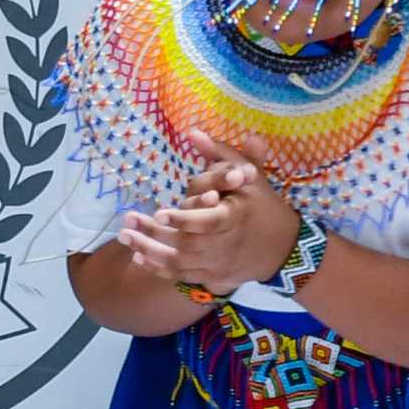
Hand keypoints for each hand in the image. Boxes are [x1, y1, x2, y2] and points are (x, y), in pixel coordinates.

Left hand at [120, 136, 300, 294]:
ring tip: (125, 236)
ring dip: (149, 250)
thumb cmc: (263, 205)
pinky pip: (182, 276)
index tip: (161, 212)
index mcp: (236, 217)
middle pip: (186, 243)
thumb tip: (192, 131)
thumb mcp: (249, 175)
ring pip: (179, 262)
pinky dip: (159, 268)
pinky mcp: (213, 277)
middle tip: (127, 221)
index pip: (209, 222)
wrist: (283, 248)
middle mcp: (226, 244)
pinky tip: (139, 256)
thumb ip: (220, 153)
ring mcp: (218, 264)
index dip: (185, 219)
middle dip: (153, 233)